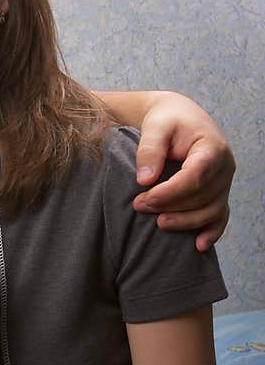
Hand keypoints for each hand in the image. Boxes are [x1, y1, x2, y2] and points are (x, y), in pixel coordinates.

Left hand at [132, 93, 234, 251]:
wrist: (179, 118)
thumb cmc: (166, 121)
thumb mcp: (155, 128)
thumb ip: (150, 150)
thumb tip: (145, 180)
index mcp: (212, 148)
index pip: (195, 177)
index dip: (171, 192)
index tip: (145, 198)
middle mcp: (224, 167)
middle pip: (202, 196)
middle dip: (171, 206)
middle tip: (139, 206)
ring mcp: (224, 183)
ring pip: (211, 210)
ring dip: (186, 222)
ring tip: (158, 223)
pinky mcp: (218, 193)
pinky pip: (220, 216)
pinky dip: (211, 231)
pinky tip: (197, 246)